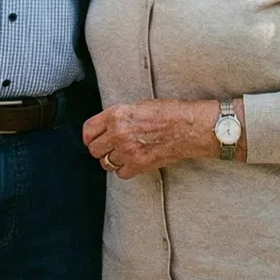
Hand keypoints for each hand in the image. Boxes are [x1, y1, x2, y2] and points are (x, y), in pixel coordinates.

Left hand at [83, 100, 219, 178]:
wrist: (190, 127)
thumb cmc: (170, 113)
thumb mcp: (139, 105)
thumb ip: (119, 117)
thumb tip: (107, 126)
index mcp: (117, 114)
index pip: (88, 130)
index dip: (89, 136)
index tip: (92, 139)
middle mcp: (118, 132)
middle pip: (95, 149)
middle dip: (101, 149)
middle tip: (111, 147)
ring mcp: (128, 150)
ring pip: (106, 163)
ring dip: (113, 160)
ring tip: (124, 154)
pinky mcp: (138, 164)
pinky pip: (120, 174)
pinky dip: (125, 170)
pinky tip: (133, 162)